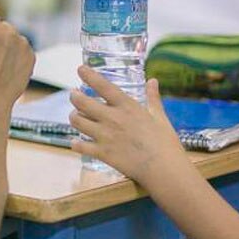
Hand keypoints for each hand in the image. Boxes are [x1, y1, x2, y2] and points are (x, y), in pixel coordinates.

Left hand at [69, 66, 185, 183]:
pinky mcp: (102, 153)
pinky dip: (76, 144)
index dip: (89, 76)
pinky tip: (75, 142)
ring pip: (77, 121)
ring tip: (76, 116)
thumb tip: (153, 81)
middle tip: (74, 95)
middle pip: (82, 102)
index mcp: (127, 106)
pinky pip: (80, 146)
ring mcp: (105, 136)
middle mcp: (112, 118)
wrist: (163, 169)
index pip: (103, 86)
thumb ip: (153, 98)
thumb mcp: (160, 117)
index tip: (80, 69)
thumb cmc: (165, 142)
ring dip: (74, 117)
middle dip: (75, 97)